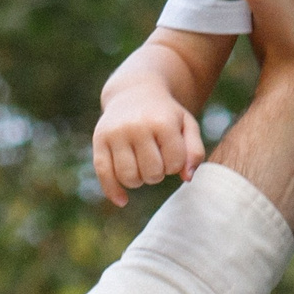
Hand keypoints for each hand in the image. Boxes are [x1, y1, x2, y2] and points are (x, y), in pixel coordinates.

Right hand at [92, 86, 205, 206]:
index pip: (174, 164)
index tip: (173, 154)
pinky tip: (123, 201)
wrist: (134, 92)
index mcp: (161, 122)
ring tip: (143, 167)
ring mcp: (115, 133)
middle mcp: (136, 126)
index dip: (176, 165)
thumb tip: (187, 178)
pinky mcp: (99, 139)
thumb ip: (194, 151)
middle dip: (158, 173)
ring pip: (128, 177)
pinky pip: (103, 173)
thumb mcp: (187, 125)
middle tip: (157, 160)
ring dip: (139, 180)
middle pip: (152, 173)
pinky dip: (113, 192)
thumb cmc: (165, 115)